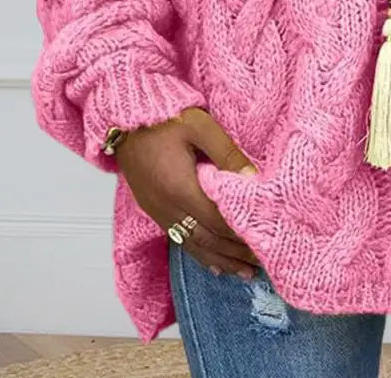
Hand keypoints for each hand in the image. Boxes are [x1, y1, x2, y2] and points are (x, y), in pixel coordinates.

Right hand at [116, 107, 259, 277]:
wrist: (123, 120)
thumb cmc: (163, 118)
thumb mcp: (200, 126)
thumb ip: (227, 153)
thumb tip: (252, 177)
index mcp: (181, 188)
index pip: (219, 220)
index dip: (243, 235)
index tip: (266, 242)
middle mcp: (168, 207)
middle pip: (209, 239)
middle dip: (237, 253)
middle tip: (263, 263)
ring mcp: (159, 211)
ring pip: (194, 245)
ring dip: (222, 260)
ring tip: (246, 272)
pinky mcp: (154, 210)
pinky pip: (180, 240)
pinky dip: (201, 254)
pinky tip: (214, 264)